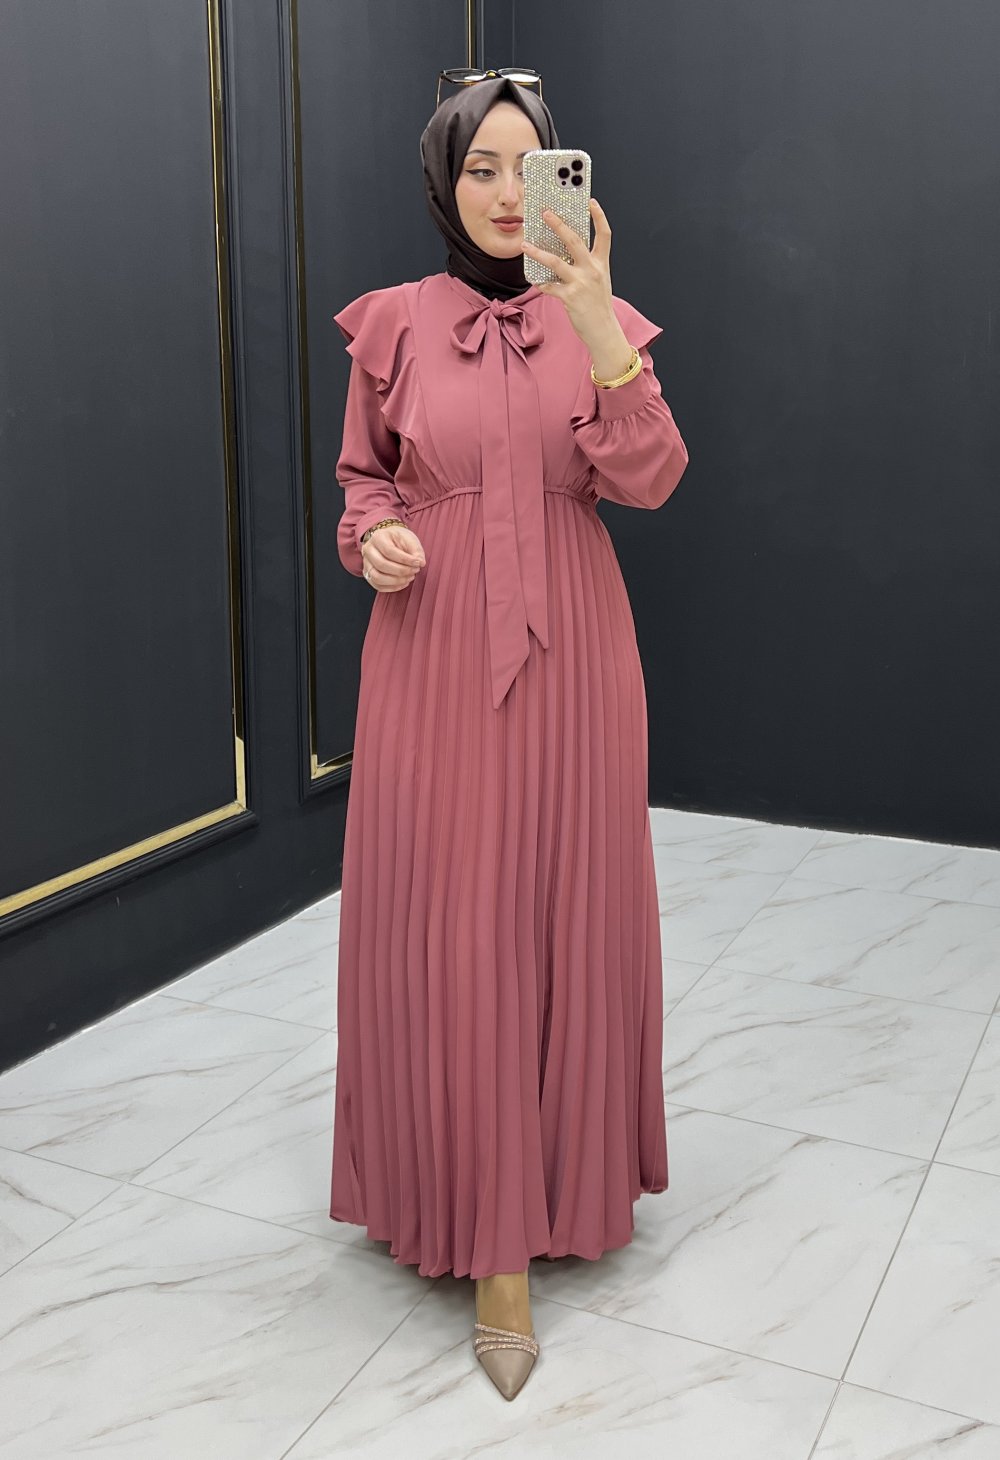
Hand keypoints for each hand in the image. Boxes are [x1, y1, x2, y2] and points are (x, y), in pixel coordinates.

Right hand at [362, 523, 424, 591]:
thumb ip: (416, 550)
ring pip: (377, 578)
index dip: (405, 560)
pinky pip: (377, 585)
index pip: (389, 551)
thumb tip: (421, 562)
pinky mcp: (368, 574)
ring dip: (396, 581)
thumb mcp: (409, 538)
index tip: (418, 563)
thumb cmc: (398, 539)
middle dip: (402, 571)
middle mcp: (368, 550)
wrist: (388, 540)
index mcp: (378, 537)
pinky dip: (392, 587)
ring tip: (410, 577)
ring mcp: (366, 563)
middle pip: (382, 565)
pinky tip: (403, 583)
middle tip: (415, 570)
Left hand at [521, 198, 616, 344]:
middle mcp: (592, 270)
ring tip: (524, 245)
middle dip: (558, 224)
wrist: (603, 331)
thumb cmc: (598, 306)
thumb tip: (566, 253)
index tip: (591, 202)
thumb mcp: (599, 281)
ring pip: (555, 261)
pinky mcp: (569, 297)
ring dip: (537, 252)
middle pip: (574, 240)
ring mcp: (580, 283)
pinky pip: (549, 286)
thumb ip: (586, 265)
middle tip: (545, 213)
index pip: (604, 235)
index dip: (599, 217)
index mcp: (601, 264)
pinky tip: (534, 281)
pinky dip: (540, 283)